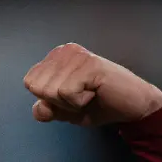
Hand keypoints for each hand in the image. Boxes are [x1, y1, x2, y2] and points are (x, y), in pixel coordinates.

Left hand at [23, 43, 161, 126]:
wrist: (131, 106)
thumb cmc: (99, 105)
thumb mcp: (64, 111)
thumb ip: (46, 110)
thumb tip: (39, 109)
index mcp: (55, 57)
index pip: (30, 83)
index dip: (48, 99)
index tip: (72, 96)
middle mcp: (64, 50)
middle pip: (37, 87)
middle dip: (58, 101)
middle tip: (82, 95)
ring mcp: (77, 55)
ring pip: (50, 91)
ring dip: (70, 103)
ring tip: (90, 93)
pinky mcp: (89, 64)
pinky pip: (66, 92)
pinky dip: (79, 102)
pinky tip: (95, 93)